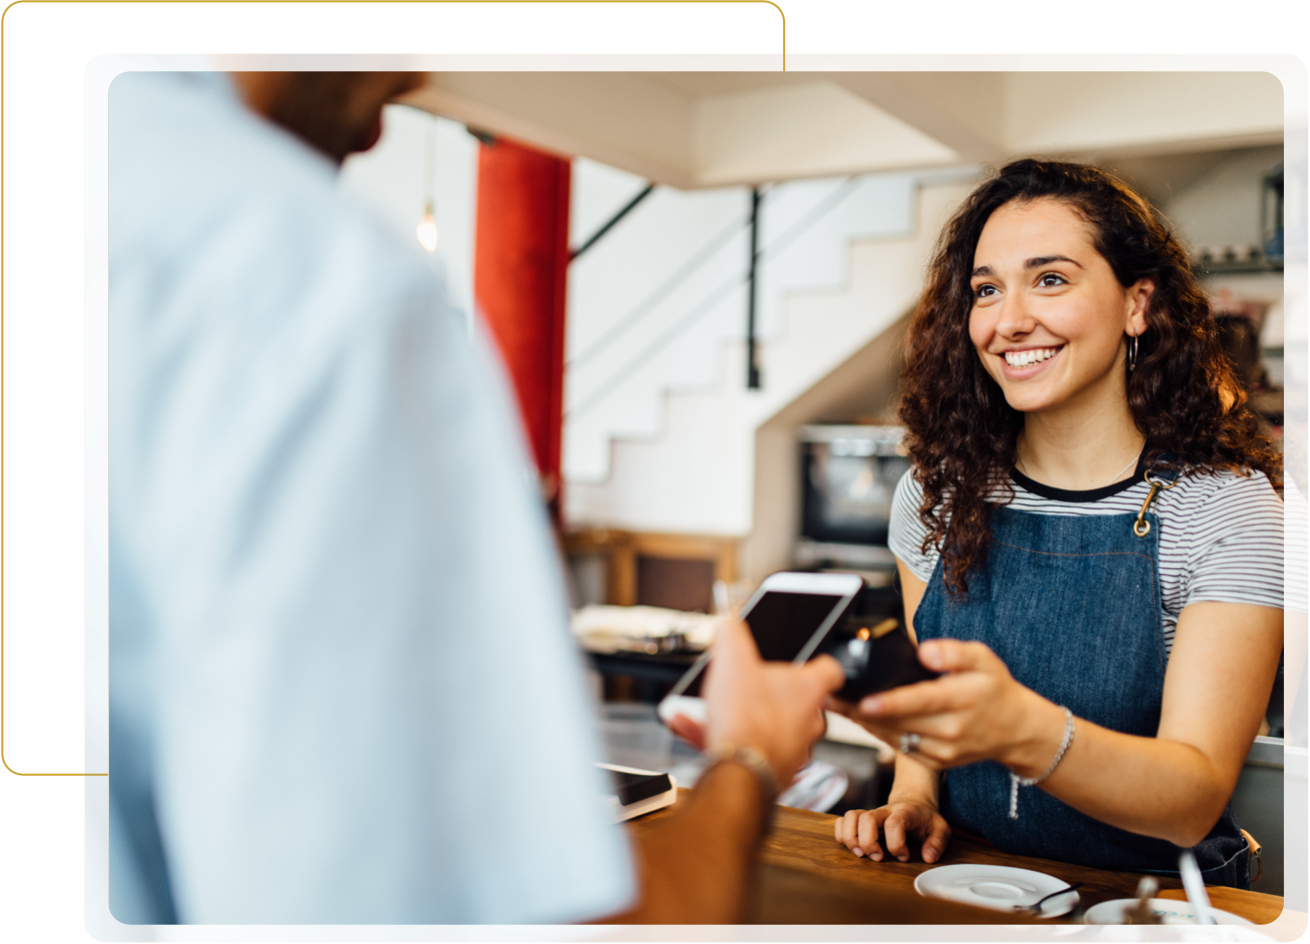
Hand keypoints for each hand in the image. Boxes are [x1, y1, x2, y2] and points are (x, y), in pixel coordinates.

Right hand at [699, 619, 845, 786]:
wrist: (738, 772)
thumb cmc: (747, 719)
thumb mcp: (732, 660)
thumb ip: (731, 635)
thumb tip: (728, 624)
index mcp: (808, 690)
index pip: (830, 670)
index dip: (817, 663)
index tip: (808, 661)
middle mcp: (808, 722)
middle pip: (795, 700)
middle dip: (766, 692)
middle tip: (743, 684)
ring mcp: (793, 749)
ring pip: (766, 726)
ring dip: (738, 715)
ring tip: (707, 708)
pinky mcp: (773, 771)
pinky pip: (747, 748)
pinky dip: (721, 737)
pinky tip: (691, 727)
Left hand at [830, 639, 1062, 775]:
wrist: (1017, 730)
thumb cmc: (996, 689)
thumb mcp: (984, 659)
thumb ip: (954, 652)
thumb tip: (925, 652)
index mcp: (962, 700)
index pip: (920, 702)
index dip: (890, 703)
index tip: (864, 701)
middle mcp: (951, 730)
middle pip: (898, 723)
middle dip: (860, 711)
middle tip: (828, 695)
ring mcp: (943, 751)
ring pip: (895, 738)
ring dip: (862, 723)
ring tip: (834, 705)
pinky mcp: (936, 763)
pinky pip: (901, 748)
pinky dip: (878, 734)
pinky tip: (859, 719)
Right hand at [834, 799, 951, 863]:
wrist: (913, 801)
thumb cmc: (925, 818)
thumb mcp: (940, 828)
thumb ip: (937, 842)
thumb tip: (928, 857)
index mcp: (905, 812)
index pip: (894, 823)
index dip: (896, 844)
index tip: (904, 856)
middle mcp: (884, 811)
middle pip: (867, 818)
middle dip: (868, 842)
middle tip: (877, 858)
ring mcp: (871, 814)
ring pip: (850, 816)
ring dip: (850, 838)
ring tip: (860, 854)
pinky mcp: (860, 819)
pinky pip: (842, 820)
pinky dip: (841, 834)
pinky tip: (852, 846)